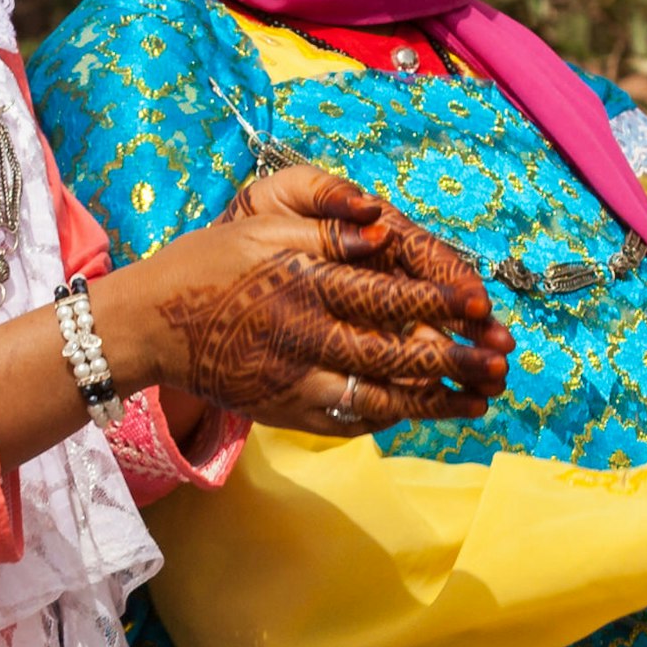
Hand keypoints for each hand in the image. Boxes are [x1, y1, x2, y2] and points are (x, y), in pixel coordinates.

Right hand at [99, 162, 510, 436]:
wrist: (147, 325)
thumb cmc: (208, 266)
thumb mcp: (261, 226)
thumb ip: (324, 225)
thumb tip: (381, 226)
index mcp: (302, 281)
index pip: (383, 293)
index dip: (436, 301)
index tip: (480, 304)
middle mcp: (302, 334)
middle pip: (391, 353)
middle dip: (451, 360)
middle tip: (499, 362)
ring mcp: (293, 380)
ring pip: (376, 396)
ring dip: (433, 401)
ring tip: (479, 400)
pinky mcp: (284, 412)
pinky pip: (346, 421)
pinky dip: (389, 418)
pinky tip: (419, 412)